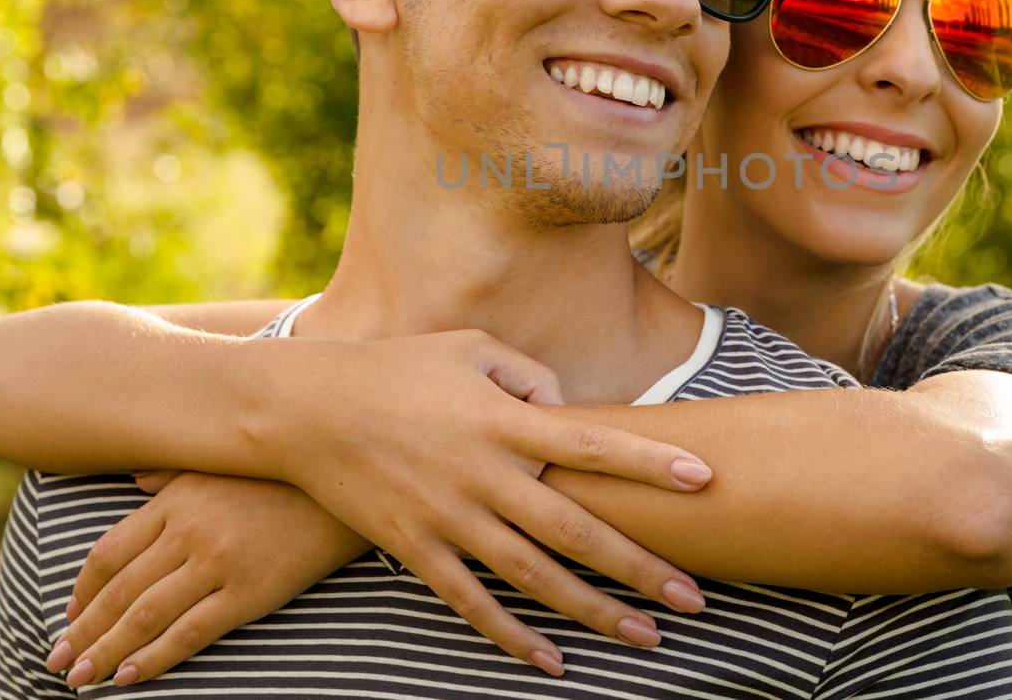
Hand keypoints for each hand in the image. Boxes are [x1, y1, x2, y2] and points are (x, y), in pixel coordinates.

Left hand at [45, 472, 369, 688]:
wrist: (348, 490)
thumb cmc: (284, 476)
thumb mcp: (222, 464)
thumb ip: (173, 472)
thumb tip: (134, 477)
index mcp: (177, 500)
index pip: (109, 554)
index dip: (82, 593)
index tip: (69, 618)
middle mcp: (189, 531)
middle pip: (118, 592)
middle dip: (83, 632)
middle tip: (58, 664)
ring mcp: (219, 563)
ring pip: (145, 617)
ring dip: (106, 652)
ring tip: (82, 679)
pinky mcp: (249, 592)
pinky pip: (190, 632)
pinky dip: (154, 658)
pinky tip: (129, 677)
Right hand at [265, 328, 712, 675]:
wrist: (305, 408)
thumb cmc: (398, 367)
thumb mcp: (471, 349)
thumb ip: (531, 374)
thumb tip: (569, 410)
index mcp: (503, 419)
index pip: (593, 444)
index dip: (650, 462)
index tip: (705, 478)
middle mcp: (484, 474)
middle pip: (575, 529)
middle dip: (639, 566)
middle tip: (694, 598)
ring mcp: (449, 517)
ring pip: (533, 577)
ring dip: (593, 611)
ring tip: (646, 637)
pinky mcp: (416, 549)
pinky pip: (471, 602)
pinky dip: (511, 635)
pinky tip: (553, 662)